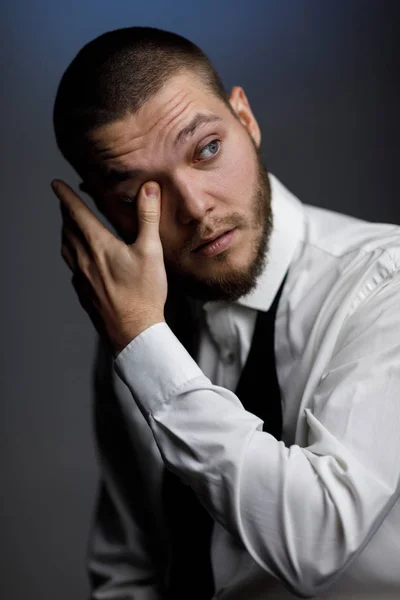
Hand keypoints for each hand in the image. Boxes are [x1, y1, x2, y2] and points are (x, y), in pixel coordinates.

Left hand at [53, 179, 166, 355]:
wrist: (133, 330)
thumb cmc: (144, 293)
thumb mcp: (151, 251)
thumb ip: (147, 217)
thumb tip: (148, 189)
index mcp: (98, 245)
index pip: (76, 212)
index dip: (65, 196)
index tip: (56, 184)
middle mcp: (84, 259)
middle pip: (67, 229)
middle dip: (65, 212)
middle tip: (66, 203)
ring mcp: (81, 277)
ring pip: (66, 248)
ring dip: (65, 233)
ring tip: (69, 228)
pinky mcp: (83, 292)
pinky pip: (72, 268)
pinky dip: (72, 255)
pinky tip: (81, 260)